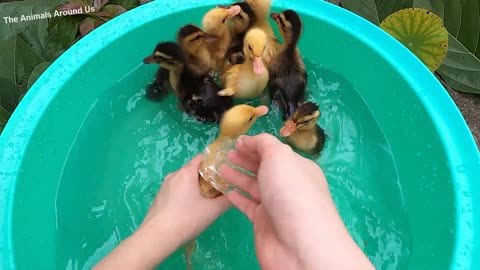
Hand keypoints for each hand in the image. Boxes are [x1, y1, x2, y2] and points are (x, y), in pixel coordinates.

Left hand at [95, 155, 230, 269]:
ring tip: (205, 201)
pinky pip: (176, 190)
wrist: (157, 237)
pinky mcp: (159, 197)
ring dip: (196, 187)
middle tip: (218, 190)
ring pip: (184, 181)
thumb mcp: (213, 210)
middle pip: (193, 170)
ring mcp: (164, 186)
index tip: (224, 174)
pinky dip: (185, 195)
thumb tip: (236, 193)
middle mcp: (174, 175)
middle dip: (207, 178)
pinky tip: (189, 209)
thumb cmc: (187, 220)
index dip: (215, 163)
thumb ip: (227, 200)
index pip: (202, 157)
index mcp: (186, 173)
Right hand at [220, 133, 373, 269]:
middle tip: (225, 154)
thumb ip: (263, 144)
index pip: (275, 152)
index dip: (255, 145)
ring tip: (219, 169)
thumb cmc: (291, 192)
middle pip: (264, 169)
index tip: (235, 142)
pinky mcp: (264, 223)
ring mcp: (276, 205)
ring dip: (237, 176)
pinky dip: (238, 198)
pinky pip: (249, 206)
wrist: (298, 243)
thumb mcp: (279, 156)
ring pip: (254, 187)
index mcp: (297, 167)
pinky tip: (226, 191)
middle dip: (245, 160)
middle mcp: (288, 185)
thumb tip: (248, 140)